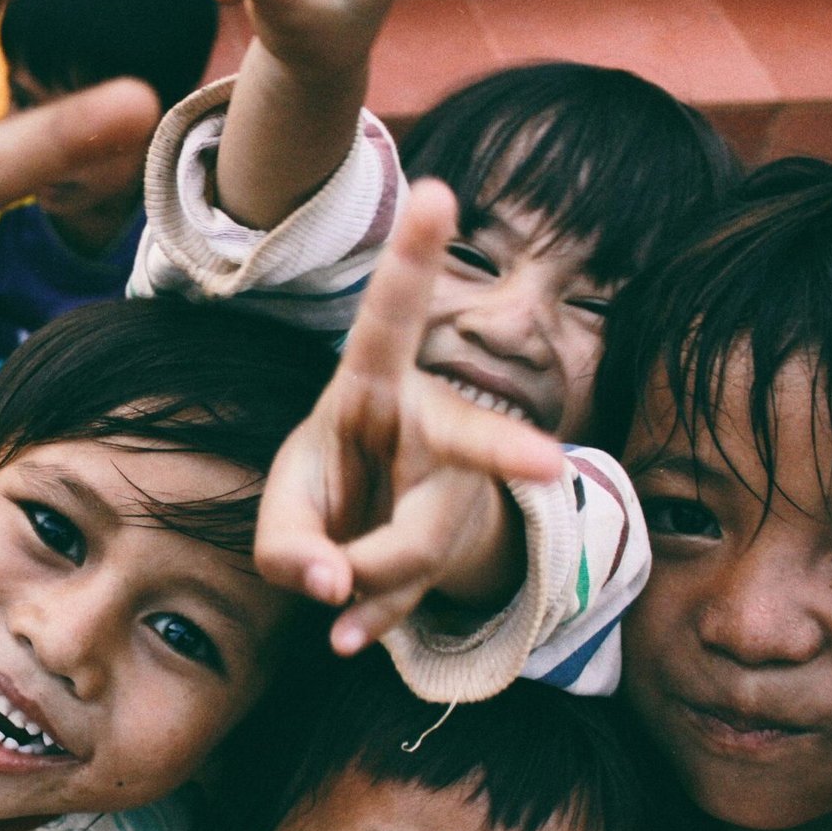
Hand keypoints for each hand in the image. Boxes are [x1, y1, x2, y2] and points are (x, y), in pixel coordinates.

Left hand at [254, 180, 563, 654]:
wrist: (369, 532)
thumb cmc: (327, 487)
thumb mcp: (284, 505)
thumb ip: (285, 545)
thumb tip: (331, 591)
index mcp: (373, 385)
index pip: (390, 319)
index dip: (414, 258)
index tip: (437, 193)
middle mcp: (431, 425)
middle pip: (468, 442)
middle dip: (506, 451)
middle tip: (546, 466)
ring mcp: (456, 488)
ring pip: (422, 544)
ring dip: (362, 580)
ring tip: (326, 591)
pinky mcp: (457, 545)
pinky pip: (417, 592)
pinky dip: (373, 618)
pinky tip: (348, 637)